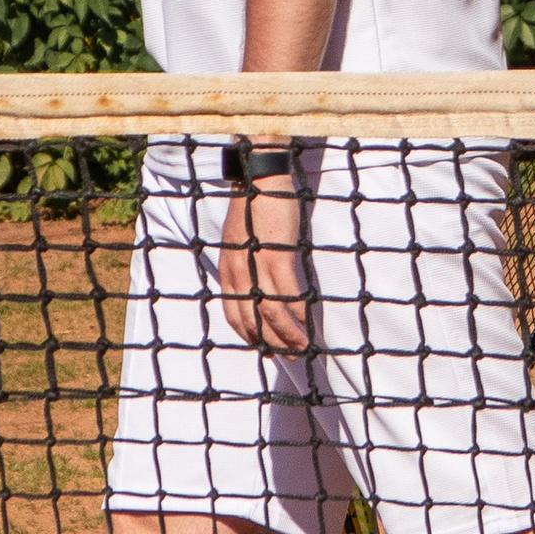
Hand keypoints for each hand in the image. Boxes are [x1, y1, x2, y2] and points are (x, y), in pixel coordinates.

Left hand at [217, 179, 309, 354]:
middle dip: (271, 343)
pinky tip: (307, 322)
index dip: (250, 336)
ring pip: (270, 313)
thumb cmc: (254, 207)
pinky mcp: (277, 256)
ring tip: (301, 347)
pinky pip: (287, 294)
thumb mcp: (240, 241)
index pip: (234, 315)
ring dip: (287, 334)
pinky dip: (297, 313)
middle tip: (288, 356)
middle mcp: (237, 272)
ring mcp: (256, 265)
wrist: (259, 177)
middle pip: (252, 320)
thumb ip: (246, 264)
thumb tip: (260, 286)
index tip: (265, 348)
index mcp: (227, 269)